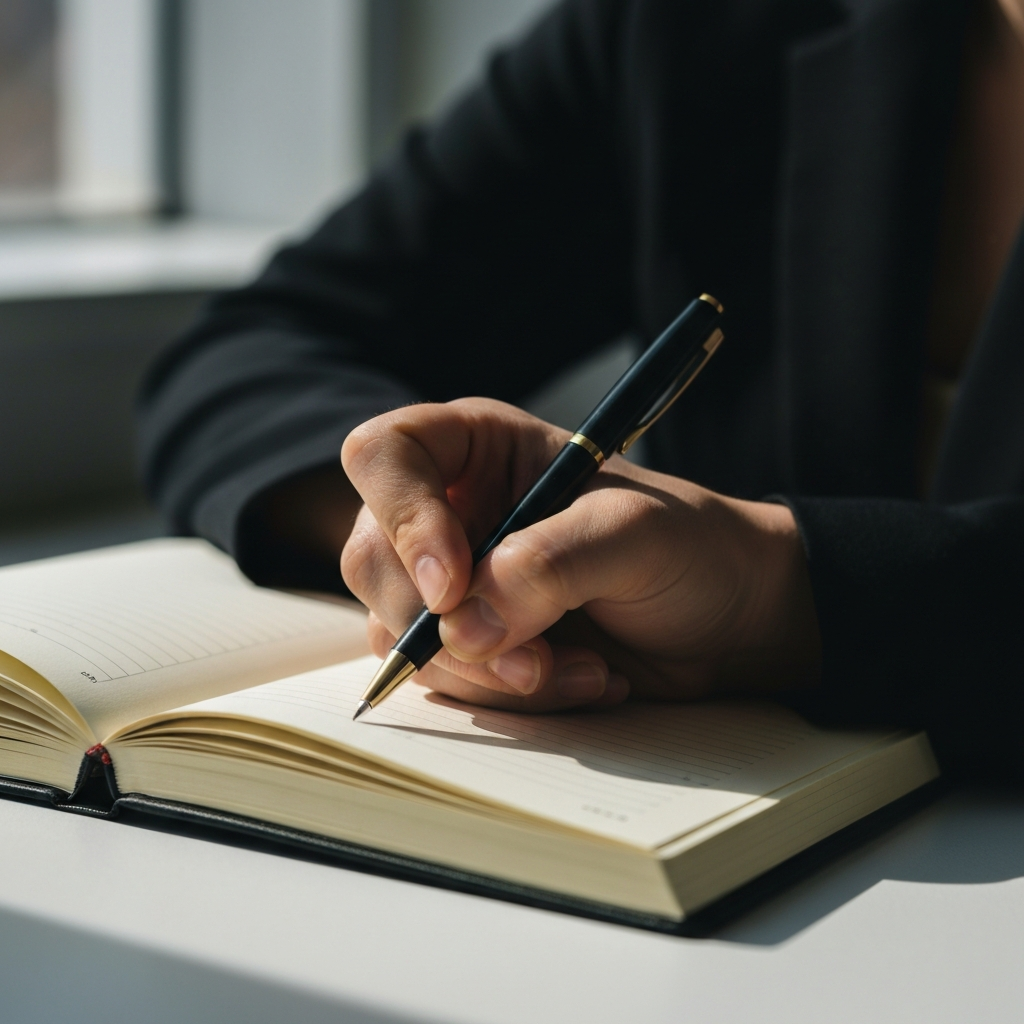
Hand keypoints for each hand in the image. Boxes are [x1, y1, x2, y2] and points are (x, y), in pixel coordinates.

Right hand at [340, 398, 820, 711]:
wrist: (728, 621)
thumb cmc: (691, 548)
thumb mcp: (636, 534)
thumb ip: (551, 563)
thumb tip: (464, 626)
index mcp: (479, 449)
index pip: (383, 456)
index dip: (403, 518)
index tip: (456, 585)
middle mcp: (452, 510)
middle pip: (373, 559)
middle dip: (444, 626)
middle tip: (530, 658)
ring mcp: (453, 583)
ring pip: (400, 633)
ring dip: (486, 672)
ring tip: (578, 671)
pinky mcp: (470, 642)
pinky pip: (442, 680)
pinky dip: (506, 698)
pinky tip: (580, 681)